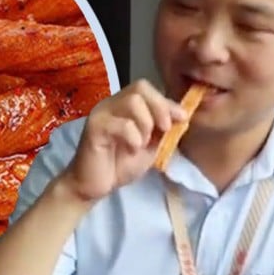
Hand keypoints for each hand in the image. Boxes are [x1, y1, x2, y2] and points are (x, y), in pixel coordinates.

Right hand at [57, 79, 187, 201]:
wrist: (92, 187)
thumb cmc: (118, 166)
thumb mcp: (149, 147)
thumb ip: (162, 130)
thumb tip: (181, 115)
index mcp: (123, 105)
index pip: (146, 88)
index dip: (166, 101)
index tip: (181, 118)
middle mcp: (111, 104)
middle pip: (140, 88)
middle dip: (159, 108)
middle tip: (163, 130)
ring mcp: (101, 113)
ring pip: (132, 101)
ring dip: (146, 123)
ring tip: (142, 143)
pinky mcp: (94, 127)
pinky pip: (122, 124)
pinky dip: (134, 137)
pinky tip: (131, 150)